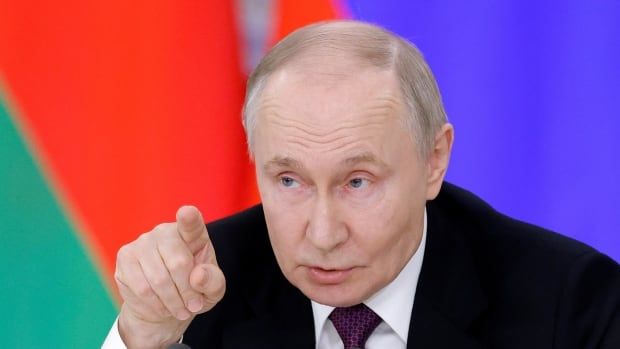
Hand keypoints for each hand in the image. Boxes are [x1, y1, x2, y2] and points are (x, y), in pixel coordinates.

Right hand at [114, 206, 225, 348]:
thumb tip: (198, 276)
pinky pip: (142, 288)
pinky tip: (163, 307)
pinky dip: (156, 304)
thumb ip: (213, 282)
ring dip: (172, 302)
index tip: (188, 213)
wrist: (165, 306)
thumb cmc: (194, 290)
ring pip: (159, 280)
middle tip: (193, 306)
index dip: (189, 218)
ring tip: (180, 309)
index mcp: (192, 233)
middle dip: (187, 292)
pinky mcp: (125, 256)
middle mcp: (165, 231)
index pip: (191, 223)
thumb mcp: (213, 290)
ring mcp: (143, 242)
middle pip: (178, 264)